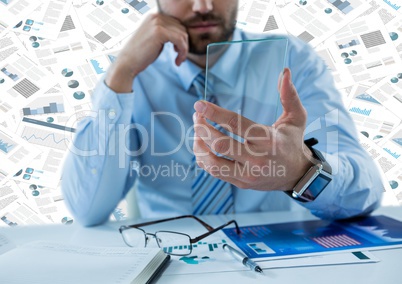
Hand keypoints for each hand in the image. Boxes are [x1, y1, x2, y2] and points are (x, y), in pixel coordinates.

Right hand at [105, 13, 187, 92]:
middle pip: (182, 28)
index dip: (181, 38)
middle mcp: (156, 15)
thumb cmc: (141, 54)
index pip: (177, 23)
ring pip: (183, 34)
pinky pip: (180, 40)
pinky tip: (177, 61)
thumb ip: (166, 33)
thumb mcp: (155, 38)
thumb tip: (183, 35)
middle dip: (184, 44)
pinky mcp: (160, 32)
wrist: (127, 62)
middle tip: (180, 57)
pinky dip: (183, 51)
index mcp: (154, 15)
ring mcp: (157, 22)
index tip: (178, 51)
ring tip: (179, 60)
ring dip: (184, 49)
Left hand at [193, 68, 313, 190]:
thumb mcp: (297, 118)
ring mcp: (248, 174)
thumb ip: (289, 95)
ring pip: (214, 162)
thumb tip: (285, 71)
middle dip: (203, 128)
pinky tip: (202, 146)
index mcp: (268, 140)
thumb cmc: (292, 142)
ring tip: (197, 131)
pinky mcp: (241, 183)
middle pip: (220, 144)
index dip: (215, 113)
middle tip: (196, 116)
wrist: (298, 175)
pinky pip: (215, 172)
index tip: (199, 105)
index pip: (236, 124)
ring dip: (200, 145)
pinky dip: (204, 158)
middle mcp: (257, 159)